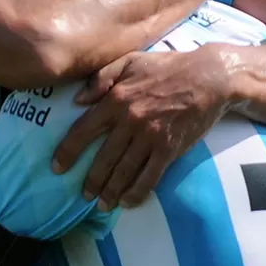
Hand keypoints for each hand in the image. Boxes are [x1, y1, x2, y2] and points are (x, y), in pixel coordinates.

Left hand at [52, 45, 232, 209]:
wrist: (208, 77)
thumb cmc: (166, 67)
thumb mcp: (129, 60)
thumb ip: (101, 77)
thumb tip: (77, 99)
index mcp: (116, 99)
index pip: (83, 130)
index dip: (68, 151)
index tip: (57, 167)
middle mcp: (129, 120)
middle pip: (103, 158)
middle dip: (91, 180)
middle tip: (83, 194)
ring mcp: (150, 136)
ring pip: (124, 171)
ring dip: (110, 191)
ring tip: (102, 205)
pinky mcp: (170, 148)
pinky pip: (150, 177)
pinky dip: (136, 193)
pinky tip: (127, 202)